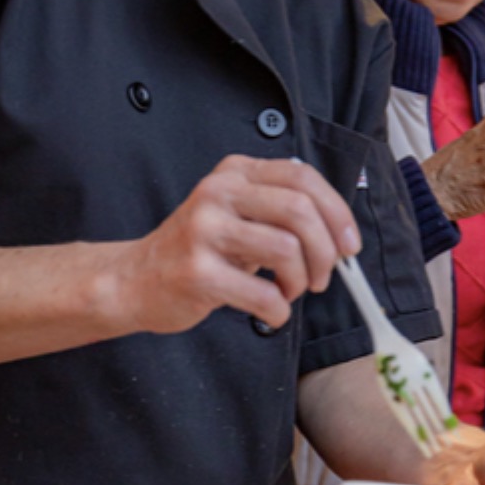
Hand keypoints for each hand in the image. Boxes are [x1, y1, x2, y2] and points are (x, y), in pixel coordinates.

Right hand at [116, 155, 358, 334]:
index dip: (337, 213)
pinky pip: (263, 293)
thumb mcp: (237, 215)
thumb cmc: (198, 252)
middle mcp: (218, 192)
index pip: (303, 177)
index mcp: (235, 173)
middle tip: (322, 278)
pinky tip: (269, 311)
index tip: (349, 246)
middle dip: (325, 252)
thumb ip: (280, 212)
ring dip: (300, 281)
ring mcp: (204, 229)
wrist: (135, 280)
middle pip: (300, 210)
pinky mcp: (197, 271)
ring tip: (289, 292)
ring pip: (286, 249)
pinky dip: (278, 310)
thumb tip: (341, 234)